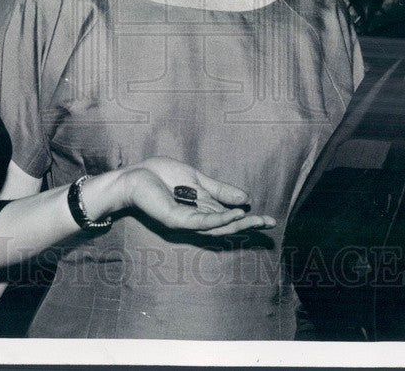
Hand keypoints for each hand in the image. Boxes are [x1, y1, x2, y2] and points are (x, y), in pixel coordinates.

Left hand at [118, 157, 276, 236]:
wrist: (134, 176)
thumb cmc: (159, 175)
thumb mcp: (196, 179)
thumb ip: (219, 190)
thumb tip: (246, 199)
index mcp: (200, 210)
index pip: (228, 217)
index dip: (248, 218)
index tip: (268, 219)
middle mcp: (194, 220)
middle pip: (226, 227)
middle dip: (248, 225)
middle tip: (270, 223)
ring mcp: (185, 222)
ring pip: (216, 228)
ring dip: (238, 224)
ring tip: (257, 220)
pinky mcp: (175, 219)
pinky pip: (200, 222)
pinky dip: (217, 220)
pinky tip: (232, 215)